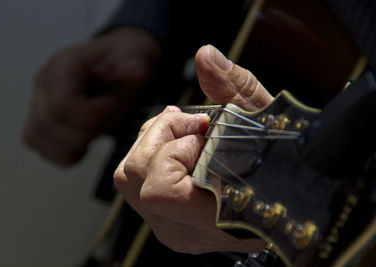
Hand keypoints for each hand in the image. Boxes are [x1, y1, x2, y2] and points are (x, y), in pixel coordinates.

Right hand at [22, 27, 160, 165]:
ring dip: (74, 143)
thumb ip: (136, 67)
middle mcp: (42, 83)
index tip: (111, 105)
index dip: (90, 113)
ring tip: (96, 128)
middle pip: (47, 124)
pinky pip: (43, 149)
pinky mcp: (39, 124)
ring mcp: (36, 104)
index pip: (61, 103)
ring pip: (38, 138)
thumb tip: (139, 71)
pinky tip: (86, 141)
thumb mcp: (135, 60)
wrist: (118, 65)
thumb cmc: (124, 64)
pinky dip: (67, 153)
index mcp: (61, 64)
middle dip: (84, 130)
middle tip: (105, 118)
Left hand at [114, 45, 272, 253]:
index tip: (206, 132)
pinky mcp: (166, 221)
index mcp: (211, 218)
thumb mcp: (263, 119)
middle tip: (193, 123)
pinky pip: (136, 184)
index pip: (159, 188)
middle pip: (132, 175)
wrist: (289, 197)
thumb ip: (234, 87)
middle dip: (159, 135)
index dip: (177, 150)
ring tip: (183, 130)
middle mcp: (185, 231)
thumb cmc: (281, 161)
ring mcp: (172, 229)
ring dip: (152, 143)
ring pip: (128, 179)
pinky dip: (150, 155)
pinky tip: (176, 145)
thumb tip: (205, 56)